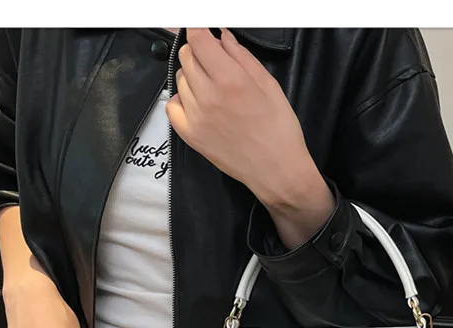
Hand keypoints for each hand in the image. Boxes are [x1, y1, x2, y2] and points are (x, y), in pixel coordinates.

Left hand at [166, 28, 324, 209]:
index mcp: (230, 80)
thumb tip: (222, 37)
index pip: (198, 39)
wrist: (277, 172)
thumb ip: (242, 58)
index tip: (204, 31)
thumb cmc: (279, 132)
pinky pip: (172, 106)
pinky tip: (198, 103)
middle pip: (187, 57)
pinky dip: (181, 99)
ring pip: (181, 80)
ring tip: (214, 89)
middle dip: (199, 53)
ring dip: (193, 76)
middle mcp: (208, 96)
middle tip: (216, 63)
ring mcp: (196, 117)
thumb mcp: (269, 86)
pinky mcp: (191, 136)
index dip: (199, 30)